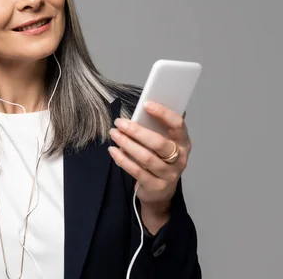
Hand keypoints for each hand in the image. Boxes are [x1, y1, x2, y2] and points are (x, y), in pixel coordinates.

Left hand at [107, 101, 191, 228]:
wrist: (160, 192)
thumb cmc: (159, 159)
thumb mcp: (163, 143)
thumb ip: (156, 128)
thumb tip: (141, 109)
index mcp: (183, 142)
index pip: (178, 125)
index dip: (163, 113)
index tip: (146, 104)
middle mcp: (180, 158)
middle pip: (159, 143)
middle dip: (137, 131)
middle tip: (119, 122)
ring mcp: (169, 174)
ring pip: (147, 158)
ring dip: (127, 144)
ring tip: (114, 133)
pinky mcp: (156, 186)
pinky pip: (137, 171)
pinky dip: (123, 159)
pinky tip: (113, 150)